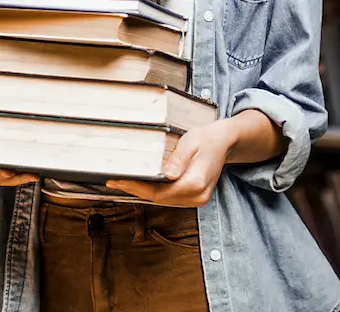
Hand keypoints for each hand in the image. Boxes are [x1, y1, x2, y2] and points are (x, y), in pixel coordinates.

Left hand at [107, 120, 235, 206]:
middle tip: (115, 182)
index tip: (117, 181)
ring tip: (125, 183)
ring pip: (164, 200)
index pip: (158, 192)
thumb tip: (167, 175)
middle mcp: (197, 196)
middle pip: (159, 199)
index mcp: (195, 183)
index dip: (136, 188)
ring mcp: (198, 199)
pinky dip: (156, 192)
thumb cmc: (207, 138)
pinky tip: (144, 184)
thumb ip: (178, 158)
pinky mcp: (196, 197)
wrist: (224, 142)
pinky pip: (171, 198)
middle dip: (136, 190)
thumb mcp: (191, 142)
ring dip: (145, 193)